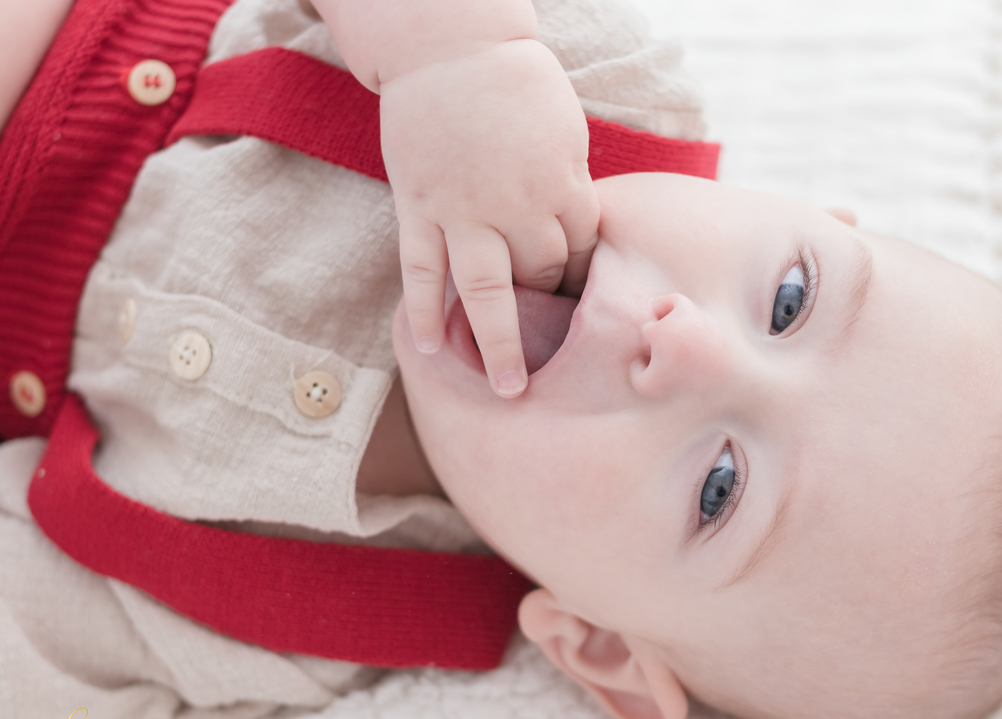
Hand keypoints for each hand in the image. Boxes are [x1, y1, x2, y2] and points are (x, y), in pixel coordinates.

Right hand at [382, 39, 598, 397]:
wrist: (449, 45)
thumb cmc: (515, 79)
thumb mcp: (564, 129)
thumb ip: (568, 183)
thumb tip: (573, 225)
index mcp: (561, 184)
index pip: (581, 248)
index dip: (582, 272)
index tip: (579, 293)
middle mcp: (517, 207)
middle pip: (542, 275)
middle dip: (549, 304)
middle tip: (548, 337)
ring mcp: (464, 212)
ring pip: (488, 293)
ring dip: (501, 346)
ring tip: (508, 391)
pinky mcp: (419, 208)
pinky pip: (422, 271)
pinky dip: (424, 312)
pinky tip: (428, 350)